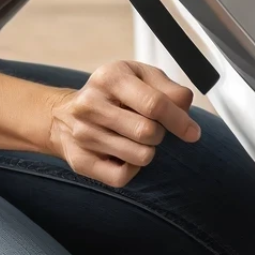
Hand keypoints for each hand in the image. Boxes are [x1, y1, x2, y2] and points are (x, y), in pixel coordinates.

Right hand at [45, 61, 200, 187]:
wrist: (62, 114)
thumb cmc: (110, 95)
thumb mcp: (139, 77)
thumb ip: (168, 88)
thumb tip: (185, 107)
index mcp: (110, 78)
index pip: (154, 104)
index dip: (180, 121)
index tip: (192, 132)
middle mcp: (91, 104)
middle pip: (147, 133)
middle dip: (160, 134)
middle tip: (153, 129)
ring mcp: (83, 134)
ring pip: (140, 157)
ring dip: (148, 151)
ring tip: (135, 139)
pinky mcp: (80, 161)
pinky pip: (122, 177)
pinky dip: (132, 169)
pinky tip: (125, 155)